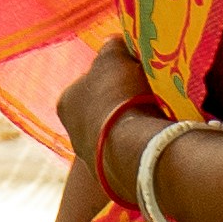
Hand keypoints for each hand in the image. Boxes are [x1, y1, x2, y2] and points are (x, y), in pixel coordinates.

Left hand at [60, 38, 148, 191]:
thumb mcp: (114, 58)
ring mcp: (92, 160)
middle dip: (123, 104)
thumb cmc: (119, 97)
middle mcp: (72, 133)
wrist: (133, 150)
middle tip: (148, 97)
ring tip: (156, 119)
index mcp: (66, 102)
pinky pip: (130, 155)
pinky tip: (156, 140)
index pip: (91, 82)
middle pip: (103, 110)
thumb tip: (113, 42)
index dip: (115, 75)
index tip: (135, 74)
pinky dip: (141, 147)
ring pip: (116, 135)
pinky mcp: (113, 179)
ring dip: (133, 127)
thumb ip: (111, 47)